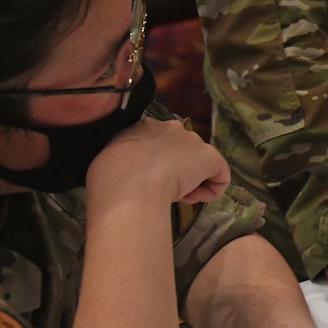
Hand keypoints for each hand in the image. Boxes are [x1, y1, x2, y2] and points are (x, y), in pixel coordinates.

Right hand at [89, 116, 229, 204]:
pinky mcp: (210, 156)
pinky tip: (195, 200)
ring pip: (198, 164)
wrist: (129, 182)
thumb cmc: (110, 176)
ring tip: (174, 197)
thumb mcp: (107, 161)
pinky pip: (219, 175)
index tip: (147, 182)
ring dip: (190, 182)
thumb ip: (121, 162)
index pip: (157, 145)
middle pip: (180, 152)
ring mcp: (192, 140)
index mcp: (143, 126)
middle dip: (175, 172)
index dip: (154, 166)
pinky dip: (211, 190)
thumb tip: (123, 173)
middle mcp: (170, 127)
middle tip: (161, 191)